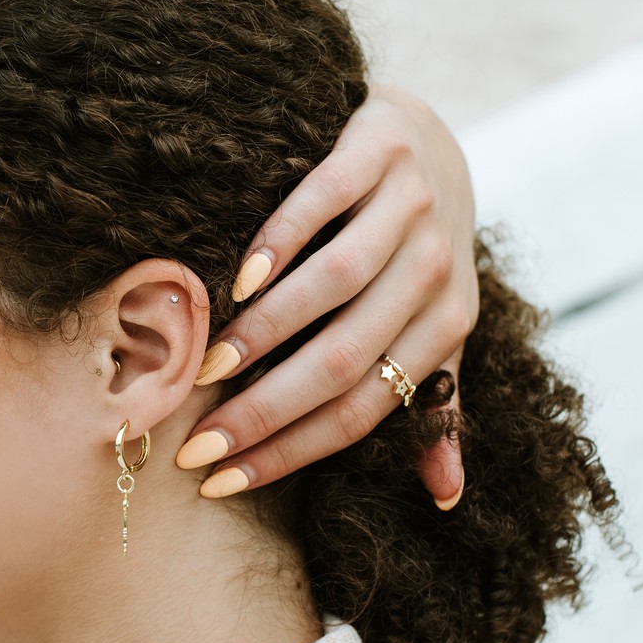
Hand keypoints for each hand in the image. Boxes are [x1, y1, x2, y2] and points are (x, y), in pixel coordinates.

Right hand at [174, 83, 477, 508]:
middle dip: (264, 411)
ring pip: (335, 283)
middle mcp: (436, 272)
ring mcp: (412, 207)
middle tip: (195, 444)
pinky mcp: (383, 148)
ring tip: (206, 368)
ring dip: (265, 332)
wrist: (435, 142)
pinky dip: (281, 240)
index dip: (289, 452)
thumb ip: (435, 407)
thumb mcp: (437, 330)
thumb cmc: (419, 255)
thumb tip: (446, 501)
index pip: (360, 410)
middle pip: (343, 358)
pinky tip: (239, 280)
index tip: (220, 480)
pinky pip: (327, 200)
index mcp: (446, 328)